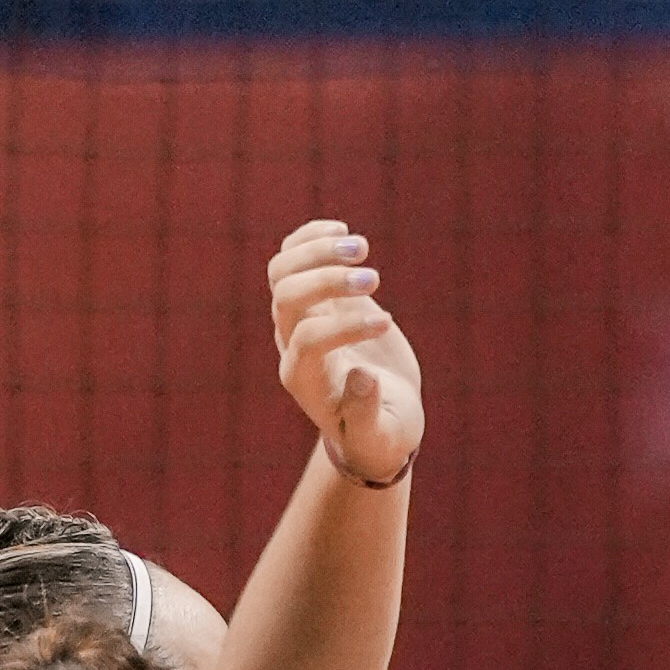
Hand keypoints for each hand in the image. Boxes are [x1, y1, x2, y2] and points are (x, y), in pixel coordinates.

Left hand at [268, 218, 424, 488]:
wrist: (376, 420)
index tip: (387, 324)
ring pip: (282, 270)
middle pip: (286, 296)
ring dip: (318, 251)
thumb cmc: (379, 433)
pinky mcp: (318, 296)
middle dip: (326, 280)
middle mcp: (292, 343)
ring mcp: (301, 315)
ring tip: (362, 248)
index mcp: (303, 378)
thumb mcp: (378, 435)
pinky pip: (295, 257)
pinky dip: (313, 237)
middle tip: (373, 278)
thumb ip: (366, 415)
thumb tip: (363, 377)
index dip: (344, 326)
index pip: (308, 338)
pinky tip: (344, 233)